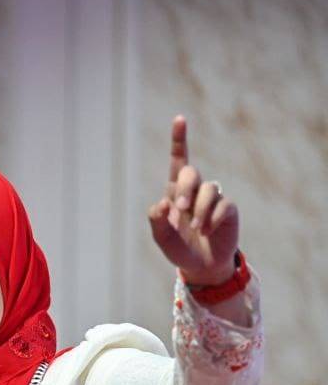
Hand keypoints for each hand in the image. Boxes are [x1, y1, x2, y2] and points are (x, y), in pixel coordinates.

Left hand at [147, 116, 239, 285]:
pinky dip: (212, 220)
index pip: (178, 160)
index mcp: (175, 191)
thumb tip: (161, 203)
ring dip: (199, 210)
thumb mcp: (162, 237)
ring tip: (195, 228)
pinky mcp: (228, 209)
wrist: (201, 266)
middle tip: (180, 209)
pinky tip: (206, 232)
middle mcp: (195, 191)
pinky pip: (222, 206)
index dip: (179, 140)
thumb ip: (156, 221)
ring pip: (209, 189)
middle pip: (190, 172)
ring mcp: (213, 198)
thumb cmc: (179, 248)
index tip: (180, 119)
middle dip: (185, 188)